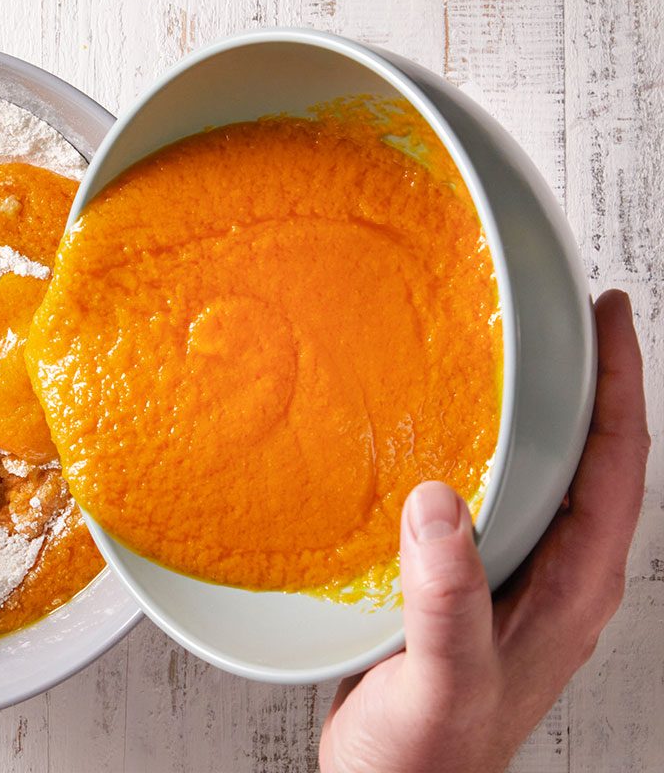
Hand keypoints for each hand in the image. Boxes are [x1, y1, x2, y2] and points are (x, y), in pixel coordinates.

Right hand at [320, 290, 649, 772]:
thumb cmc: (428, 760)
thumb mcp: (443, 682)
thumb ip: (448, 600)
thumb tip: (440, 503)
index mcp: (573, 591)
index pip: (618, 468)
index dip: (622, 387)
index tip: (610, 321)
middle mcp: (556, 578)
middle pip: (594, 462)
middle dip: (593, 386)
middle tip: (570, 322)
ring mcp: (516, 582)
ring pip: (545, 479)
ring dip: (541, 417)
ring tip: (518, 362)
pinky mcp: (471, 587)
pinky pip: (494, 502)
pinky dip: (486, 455)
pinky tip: (449, 440)